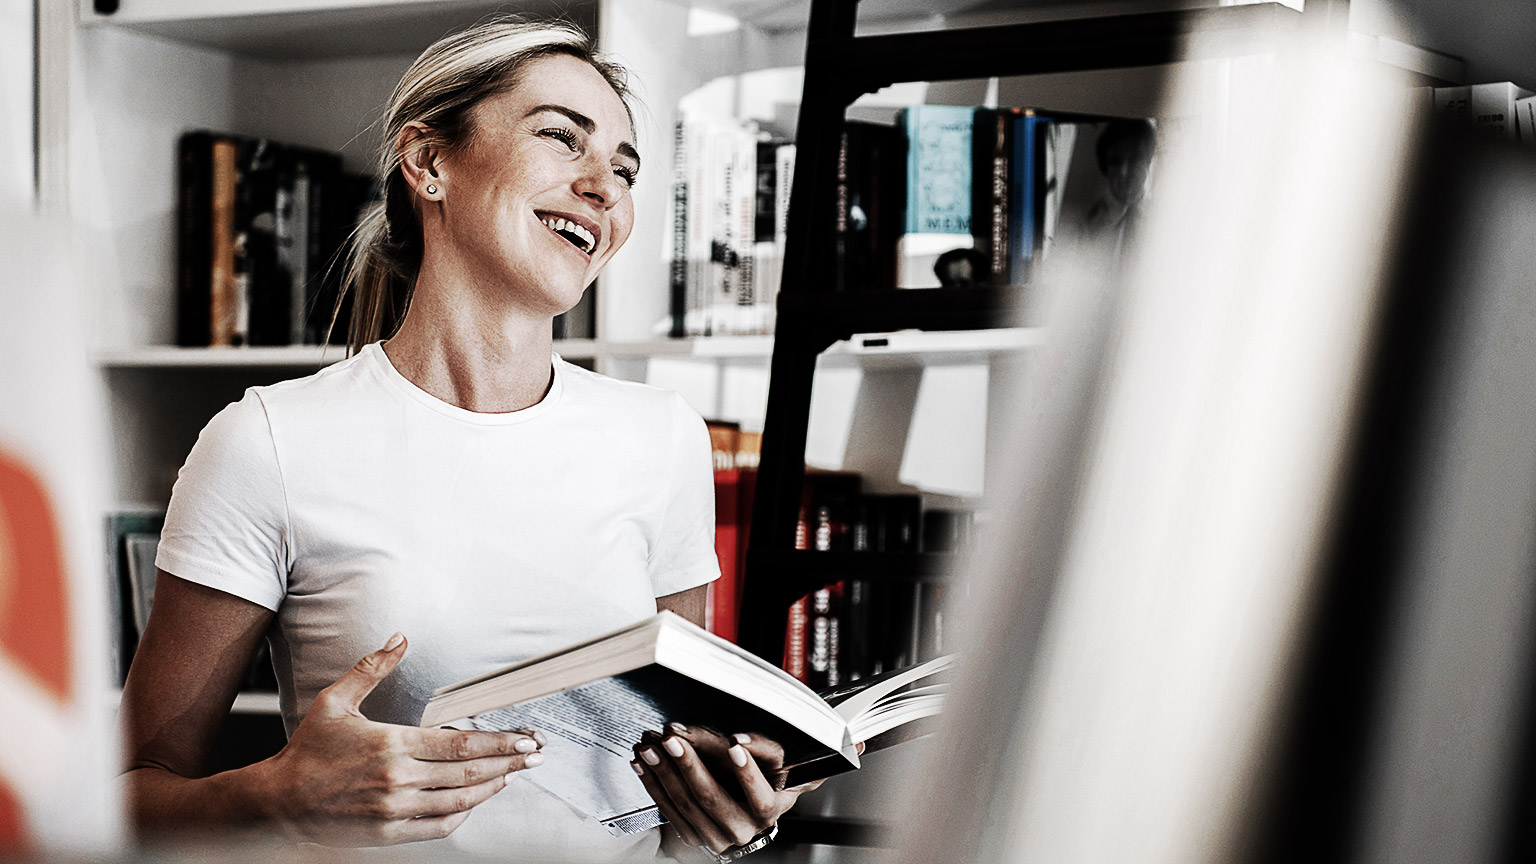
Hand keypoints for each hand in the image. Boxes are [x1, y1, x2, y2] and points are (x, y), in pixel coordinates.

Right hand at [256, 633, 545, 845]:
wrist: (277, 803)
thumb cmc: (307, 753)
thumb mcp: (336, 702)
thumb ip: (372, 668)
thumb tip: (400, 638)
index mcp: (391, 744)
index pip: (460, 742)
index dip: (498, 741)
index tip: (523, 738)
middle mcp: (398, 778)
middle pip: (468, 771)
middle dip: (508, 762)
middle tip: (533, 755)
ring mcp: (395, 809)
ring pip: (460, 800)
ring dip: (492, 787)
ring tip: (512, 775)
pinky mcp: (390, 833)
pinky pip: (439, 826)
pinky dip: (463, 815)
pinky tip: (476, 801)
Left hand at [630, 725, 826, 855]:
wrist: (746, 828)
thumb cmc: (771, 791)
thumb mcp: (798, 778)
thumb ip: (817, 759)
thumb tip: (860, 744)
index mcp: (773, 806)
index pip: (763, 788)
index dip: (748, 767)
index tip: (734, 743)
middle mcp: (747, 824)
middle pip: (716, 795)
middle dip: (691, 763)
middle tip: (675, 737)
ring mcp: (718, 833)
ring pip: (687, 801)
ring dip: (665, 771)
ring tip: (652, 744)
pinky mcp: (693, 835)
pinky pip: (669, 809)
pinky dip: (653, 784)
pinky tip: (643, 762)